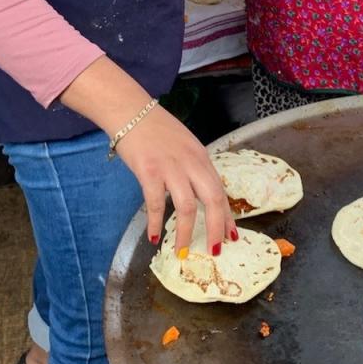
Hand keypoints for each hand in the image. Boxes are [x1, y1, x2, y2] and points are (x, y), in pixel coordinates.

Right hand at [58, 57, 234, 254]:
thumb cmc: (156, 129)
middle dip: (216, 228)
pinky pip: (156, 204)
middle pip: (212, 200)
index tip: (231, 235)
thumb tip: (201, 194)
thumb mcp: (184, 145)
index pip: (220, 190)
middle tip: (214, 250)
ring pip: (186, 207)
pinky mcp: (149, 172)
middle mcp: (191, 163)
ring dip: (186, 233)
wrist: (131, 111)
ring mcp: (171, 168)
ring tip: (182, 252)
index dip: (227, 215)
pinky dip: (156, 223)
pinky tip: (154, 237)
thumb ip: (194, 167)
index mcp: (201, 157)